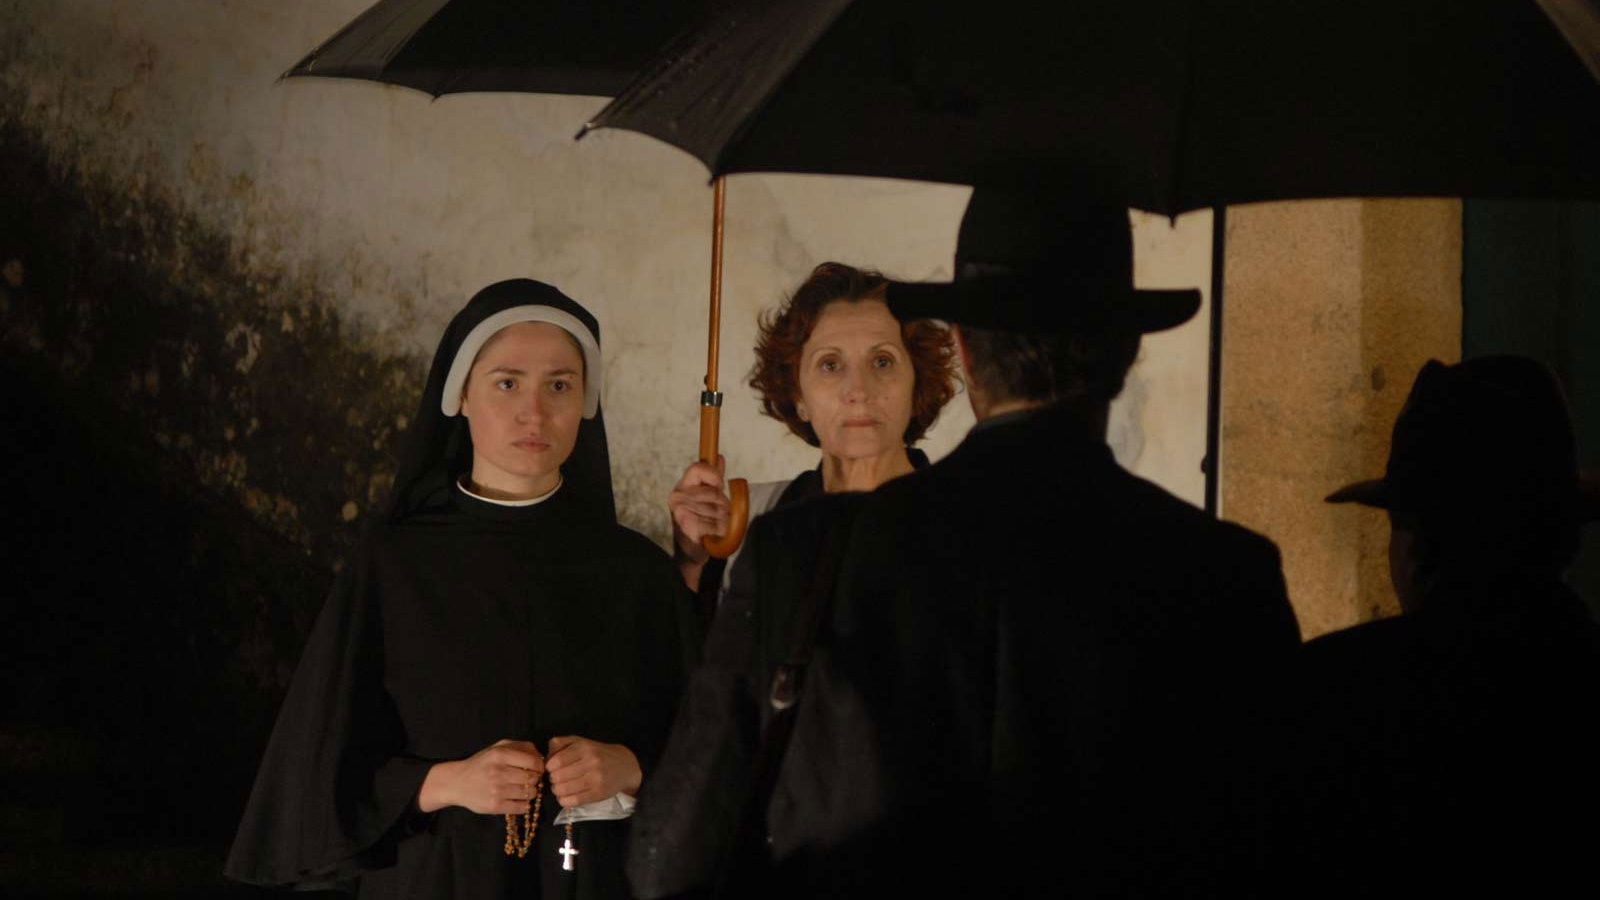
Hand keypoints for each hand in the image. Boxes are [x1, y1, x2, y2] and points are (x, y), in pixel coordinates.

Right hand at [418, 738, 543, 814]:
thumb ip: (520, 746)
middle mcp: (498, 772)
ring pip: (530, 793)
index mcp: (500, 755)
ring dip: (530, 793)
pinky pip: (522, 807)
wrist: (457, 782)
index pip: (533, 761)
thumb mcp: (497, 748)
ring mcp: (497, 790)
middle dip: (535, 780)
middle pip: (533, 778)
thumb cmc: (481, 764)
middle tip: (529, 780)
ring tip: (522, 790)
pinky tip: (517, 800)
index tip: (536, 769)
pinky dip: (524, 805)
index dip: (539, 766)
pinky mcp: (495, 806)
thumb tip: (540, 756)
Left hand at [545, 735, 641, 807]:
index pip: (557, 761)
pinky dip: (564, 800)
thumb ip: (561, 743)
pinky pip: (573, 801)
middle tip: (557, 779)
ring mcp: (596, 780)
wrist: (625, 765)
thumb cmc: (598, 753)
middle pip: (558, 777)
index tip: (551, 768)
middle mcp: (591, 763)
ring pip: (563, 790)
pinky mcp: (598, 794)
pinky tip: (566, 796)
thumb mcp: (580, 741)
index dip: (549, 767)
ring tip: (561, 787)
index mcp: (585, 748)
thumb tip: (545, 758)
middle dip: (553, 779)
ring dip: (557, 790)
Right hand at [668, 457, 730, 565]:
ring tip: (713, 526)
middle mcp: (678, 497)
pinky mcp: (687, 526)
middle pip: (715, 493)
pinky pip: (717, 525)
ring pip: (719, 510)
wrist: (689, 550)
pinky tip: (712, 535)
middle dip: (723, 505)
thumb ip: (712, 478)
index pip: (698, 468)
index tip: (720, 485)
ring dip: (723, 520)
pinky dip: (721, 532)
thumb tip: (719, 457)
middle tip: (716, 514)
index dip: (714, 475)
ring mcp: (681, 512)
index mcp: (682, 486)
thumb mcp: (705, 497)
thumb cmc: (699, 520)